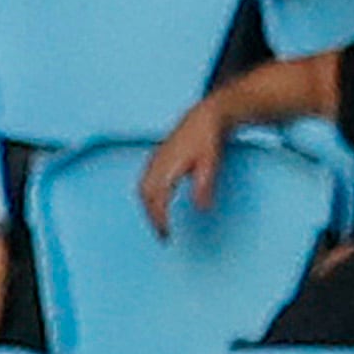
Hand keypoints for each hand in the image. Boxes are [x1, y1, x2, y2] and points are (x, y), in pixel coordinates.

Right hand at [137, 109, 226, 236]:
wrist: (202, 117)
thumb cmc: (207, 140)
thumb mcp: (211, 163)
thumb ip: (204, 186)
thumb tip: (202, 209)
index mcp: (167, 166)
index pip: (157, 199)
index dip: (159, 219)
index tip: (167, 235)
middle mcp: (156, 164)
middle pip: (145, 197)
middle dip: (151, 218)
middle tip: (163, 236)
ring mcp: (153, 161)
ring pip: (142, 190)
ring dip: (148, 209)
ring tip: (160, 225)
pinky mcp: (154, 160)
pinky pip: (144, 183)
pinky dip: (147, 199)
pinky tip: (157, 207)